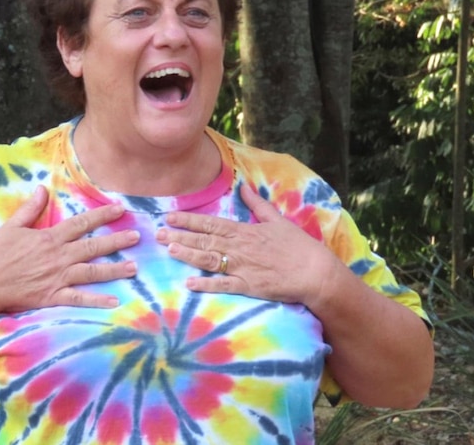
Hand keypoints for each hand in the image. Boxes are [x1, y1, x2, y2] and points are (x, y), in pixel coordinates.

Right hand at [0, 185, 139, 322]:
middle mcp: (58, 256)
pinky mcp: (52, 297)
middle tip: (137, 237)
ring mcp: (57, 278)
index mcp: (49, 237)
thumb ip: (30, 208)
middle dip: (117, 240)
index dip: (103, 215)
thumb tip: (43, 188)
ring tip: (134, 267)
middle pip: (93, 246)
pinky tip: (114, 301)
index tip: (120, 209)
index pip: (82, 223)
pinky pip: (79, 299)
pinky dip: (97, 300)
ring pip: (92, 272)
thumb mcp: (11, 226)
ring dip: (114, 269)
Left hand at [156, 184, 338, 305]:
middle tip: (158, 234)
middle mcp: (240, 247)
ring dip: (188, 255)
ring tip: (169, 250)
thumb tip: (244, 187)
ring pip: (210, 259)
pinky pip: (224, 285)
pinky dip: (207, 284)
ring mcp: (243, 267)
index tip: (170, 216)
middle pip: (205, 240)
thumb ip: (258, 205)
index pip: (211, 223)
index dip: (189, 220)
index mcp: (245, 231)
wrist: (315, 271)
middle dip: (181, 236)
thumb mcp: (278, 220)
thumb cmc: (298, 246)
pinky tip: (190, 283)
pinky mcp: (249, 286)